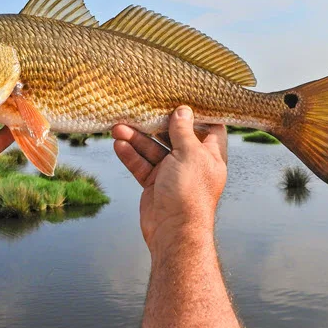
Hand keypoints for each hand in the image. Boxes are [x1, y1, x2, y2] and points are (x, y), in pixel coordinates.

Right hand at [112, 106, 226, 255]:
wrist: (174, 232)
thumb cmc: (190, 193)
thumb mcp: (190, 155)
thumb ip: (183, 131)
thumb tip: (183, 110)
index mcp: (210, 155)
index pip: (209, 127)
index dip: (197, 112)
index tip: (183, 95)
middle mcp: (192, 163)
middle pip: (174, 136)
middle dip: (156, 123)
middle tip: (140, 108)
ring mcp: (172, 174)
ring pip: (153, 150)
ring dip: (136, 139)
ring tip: (117, 127)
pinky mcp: (154, 184)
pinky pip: (142, 165)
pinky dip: (130, 155)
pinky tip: (118, 144)